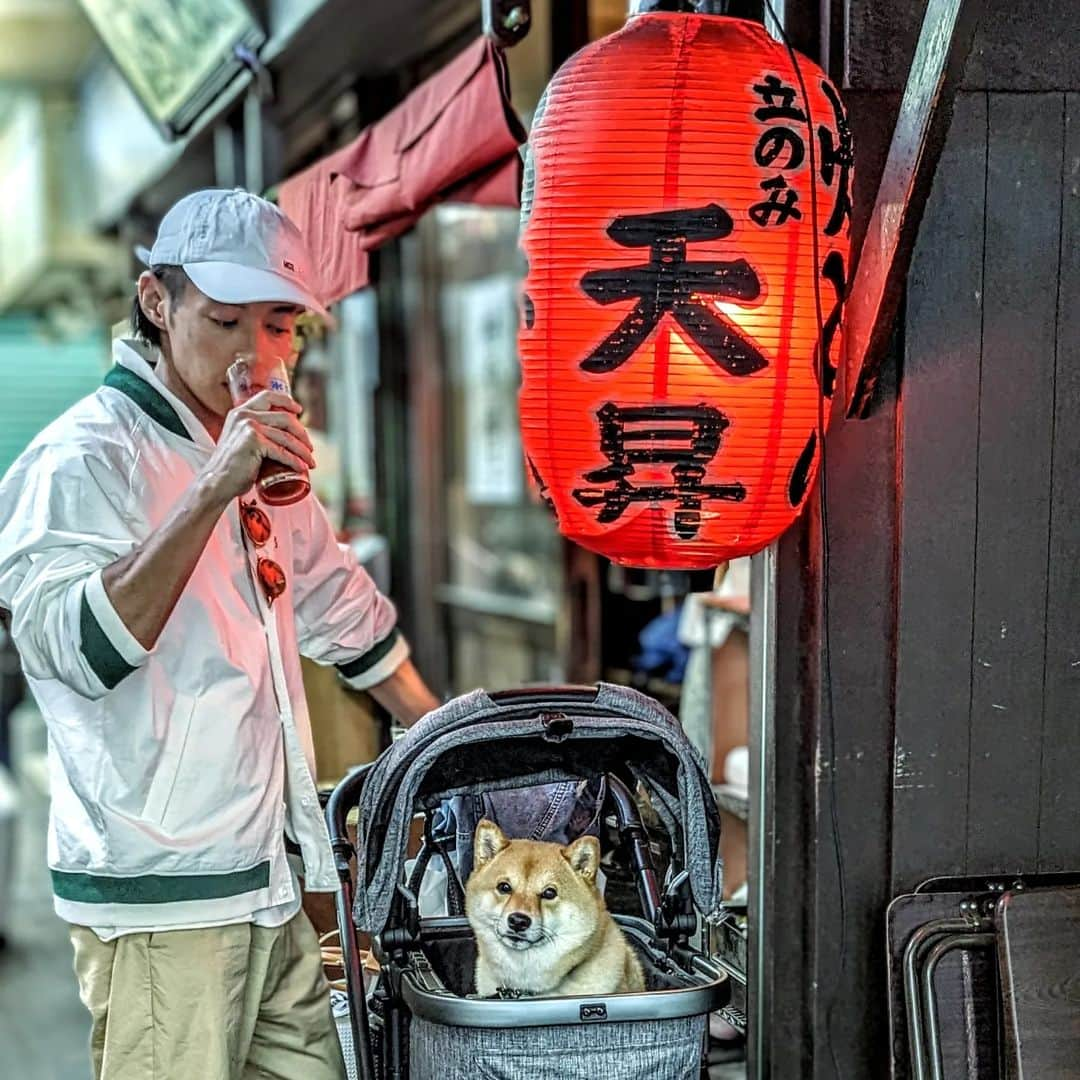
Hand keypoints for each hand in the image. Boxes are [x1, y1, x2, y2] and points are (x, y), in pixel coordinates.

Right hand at [200, 390, 315, 503]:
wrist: (216, 482)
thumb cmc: (232, 467)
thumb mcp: (242, 441)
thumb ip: (257, 433)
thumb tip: (284, 436)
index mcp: (240, 412)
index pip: (268, 397)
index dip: (287, 401)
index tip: (299, 411)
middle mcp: (244, 415)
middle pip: (285, 418)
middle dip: (302, 434)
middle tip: (310, 448)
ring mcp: (249, 426)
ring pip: (287, 436)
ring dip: (303, 451)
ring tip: (310, 462)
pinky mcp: (254, 441)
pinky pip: (282, 451)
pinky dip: (294, 461)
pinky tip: (301, 468)